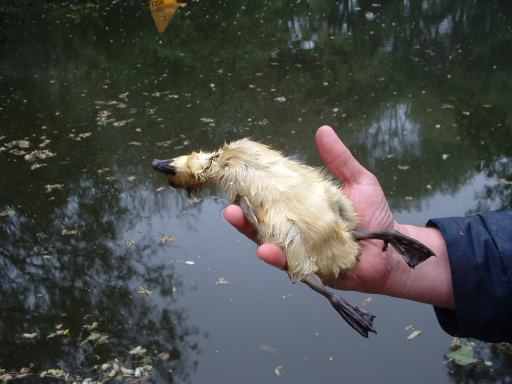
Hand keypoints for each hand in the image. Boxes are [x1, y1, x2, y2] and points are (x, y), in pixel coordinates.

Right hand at [224, 126, 452, 306]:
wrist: (393, 249)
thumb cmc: (374, 215)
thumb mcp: (357, 181)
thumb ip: (339, 160)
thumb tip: (322, 130)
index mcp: (303, 210)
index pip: (274, 201)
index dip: (255, 193)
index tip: (239, 180)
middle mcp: (298, 232)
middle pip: (264, 225)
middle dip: (244, 218)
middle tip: (229, 208)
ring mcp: (303, 252)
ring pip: (271, 245)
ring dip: (252, 235)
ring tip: (237, 221)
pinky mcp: (312, 270)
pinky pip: (291, 265)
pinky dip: (278, 258)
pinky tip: (265, 250)